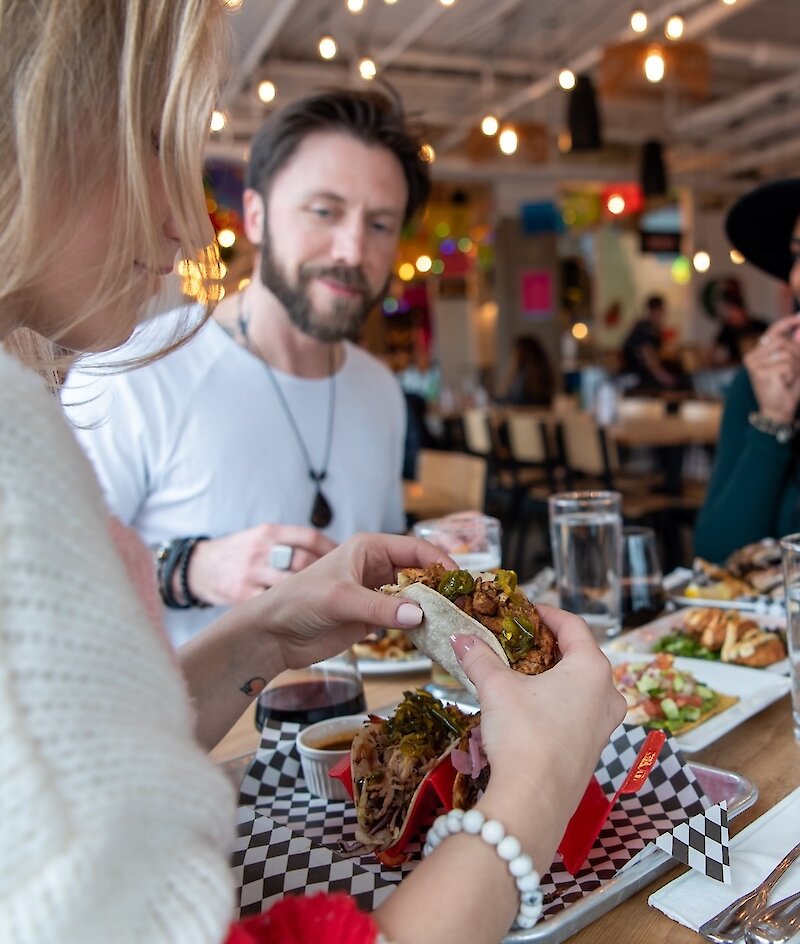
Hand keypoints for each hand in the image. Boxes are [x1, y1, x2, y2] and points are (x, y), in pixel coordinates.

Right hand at [187, 524, 337, 604]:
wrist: (198, 569)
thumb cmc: (239, 555)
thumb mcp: (264, 538)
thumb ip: (293, 545)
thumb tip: (334, 556)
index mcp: (270, 533)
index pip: (310, 538)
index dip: (332, 552)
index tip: (347, 564)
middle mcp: (261, 550)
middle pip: (303, 561)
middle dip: (327, 576)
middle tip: (343, 588)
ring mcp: (251, 573)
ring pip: (290, 584)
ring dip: (310, 595)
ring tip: (326, 603)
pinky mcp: (242, 596)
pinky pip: (272, 604)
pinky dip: (289, 611)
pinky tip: (301, 614)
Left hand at [255, 532, 454, 671]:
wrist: (274, 634)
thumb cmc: (299, 602)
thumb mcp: (340, 599)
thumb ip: (379, 608)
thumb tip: (419, 615)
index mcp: (369, 548)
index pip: (415, 548)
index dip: (440, 561)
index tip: (460, 581)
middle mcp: (377, 567)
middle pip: (420, 573)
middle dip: (441, 588)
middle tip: (464, 606)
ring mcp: (377, 594)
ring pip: (415, 598)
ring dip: (433, 610)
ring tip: (456, 623)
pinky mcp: (373, 619)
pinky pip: (404, 620)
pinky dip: (420, 627)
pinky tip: (434, 637)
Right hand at [452, 606, 625, 859]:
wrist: (533, 802)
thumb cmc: (523, 736)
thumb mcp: (496, 688)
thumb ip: (479, 658)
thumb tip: (461, 639)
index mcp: (592, 669)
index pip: (573, 626)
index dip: (548, 614)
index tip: (527, 612)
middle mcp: (608, 694)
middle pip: (580, 657)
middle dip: (548, 648)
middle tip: (521, 643)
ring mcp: (605, 726)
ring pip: (581, 689)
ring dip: (553, 679)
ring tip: (521, 677)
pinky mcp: (594, 751)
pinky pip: (578, 715)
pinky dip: (556, 705)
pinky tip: (529, 712)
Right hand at [745, 315, 799, 423]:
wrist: (778, 411)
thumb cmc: (786, 388)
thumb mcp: (794, 365)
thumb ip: (795, 348)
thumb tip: (799, 331)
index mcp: (758, 353)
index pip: (772, 332)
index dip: (787, 323)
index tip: (799, 317)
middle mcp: (752, 357)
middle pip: (783, 342)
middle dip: (797, 354)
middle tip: (797, 370)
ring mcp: (753, 364)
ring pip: (786, 354)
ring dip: (796, 366)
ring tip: (789, 378)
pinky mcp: (759, 373)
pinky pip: (786, 365)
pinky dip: (792, 375)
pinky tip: (784, 383)